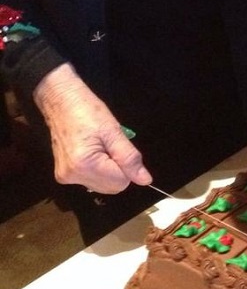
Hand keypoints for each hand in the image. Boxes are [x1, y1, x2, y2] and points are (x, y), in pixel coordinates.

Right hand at [33, 63, 151, 193]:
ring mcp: (65, 177)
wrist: (59, 101)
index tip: (118, 147)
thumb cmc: (88, 111)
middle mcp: (73, 176)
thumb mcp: (114, 132)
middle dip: (118, 170)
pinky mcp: (63, 175)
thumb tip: (145, 180)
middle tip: (109, 146)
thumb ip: (130, 158)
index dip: (126, 167)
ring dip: (108, 171)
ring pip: (102, 185)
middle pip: (112, 188)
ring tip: (99, 148)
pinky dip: (97, 170)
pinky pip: (91, 180)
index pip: (122, 182)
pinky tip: (91, 152)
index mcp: (85, 165)